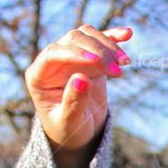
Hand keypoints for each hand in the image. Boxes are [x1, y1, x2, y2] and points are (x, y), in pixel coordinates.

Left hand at [24, 24, 132, 167]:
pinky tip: (127, 34)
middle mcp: (53, 61)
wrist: (77, 134)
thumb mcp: (69, 122)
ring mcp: (71, 57)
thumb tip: (81, 78)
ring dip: (108, 46)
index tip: (97, 61)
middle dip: (98, 52)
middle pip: (73, 39)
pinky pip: (99, 41)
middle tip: (119, 73)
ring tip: (125, 63)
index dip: (75, 53)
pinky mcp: (88, 59)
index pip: (54, 52)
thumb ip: (73, 102)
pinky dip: (112, 37)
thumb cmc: (67, 131)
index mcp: (39, 76)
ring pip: (87, 36)